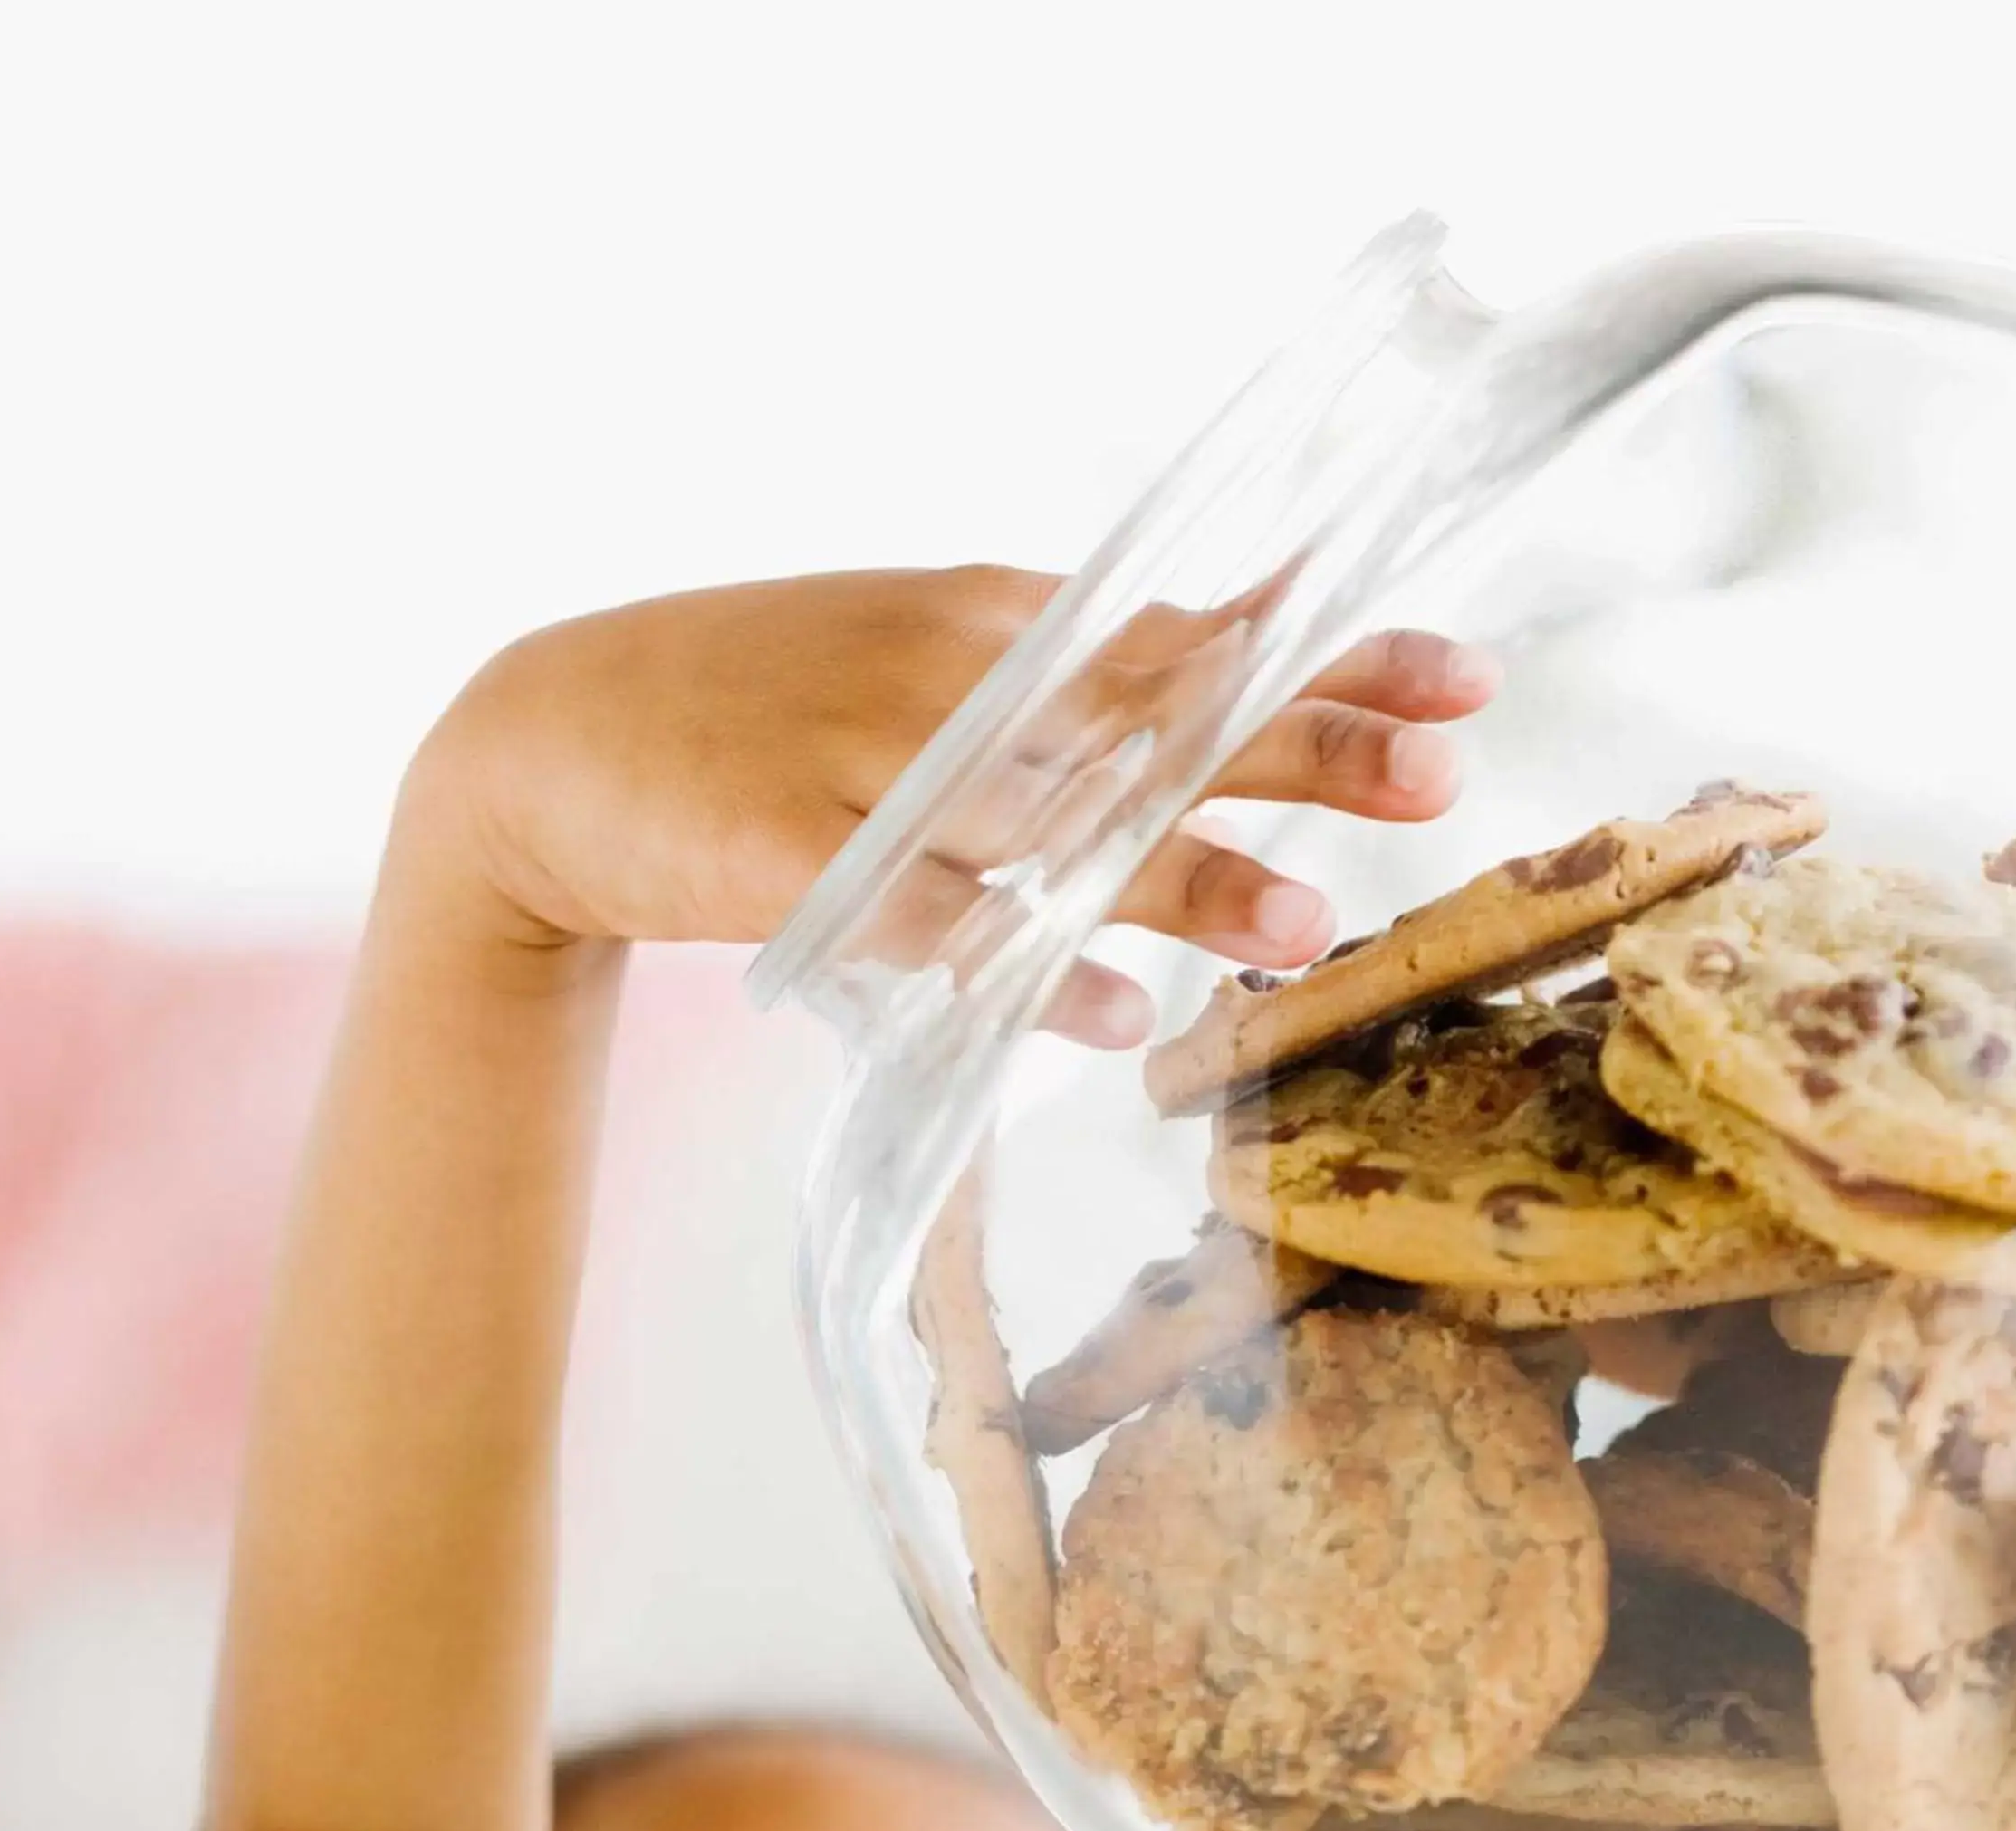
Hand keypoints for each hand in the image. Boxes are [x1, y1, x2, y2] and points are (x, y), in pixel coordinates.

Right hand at [391, 566, 1497, 1040]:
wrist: (550, 740)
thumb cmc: (764, 711)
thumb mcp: (926, 671)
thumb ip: (1064, 692)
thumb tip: (1224, 690)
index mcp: (998, 626)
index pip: (1193, 636)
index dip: (1332, 655)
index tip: (1465, 678)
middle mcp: (956, 680)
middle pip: (1152, 714)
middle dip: (1304, 745)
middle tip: (1440, 778)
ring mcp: (874, 767)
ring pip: (1057, 822)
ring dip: (1185, 872)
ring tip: (1305, 924)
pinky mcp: (799, 860)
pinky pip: (938, 926)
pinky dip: (1026, 970)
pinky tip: (1115, 1019)